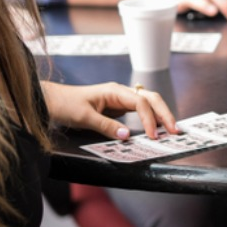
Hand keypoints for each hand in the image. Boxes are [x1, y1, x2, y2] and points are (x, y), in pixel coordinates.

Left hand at [41, 80, 178, 140]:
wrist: (51, 102)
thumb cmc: (65, 105)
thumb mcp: (84, 117)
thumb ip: (106, 126)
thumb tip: (127, 135)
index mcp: (114, 91)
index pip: (140, 103)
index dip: (149, 119)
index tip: (153, 136)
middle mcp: (120, 93)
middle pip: (151, 99)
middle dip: (164, 114)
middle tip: (175, 130)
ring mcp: (120, 100)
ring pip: (148, 103)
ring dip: (160, 115)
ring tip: (170, 130)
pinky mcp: (117, 108)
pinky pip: (139, 111)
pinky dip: (150, 119)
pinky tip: (155, 128)